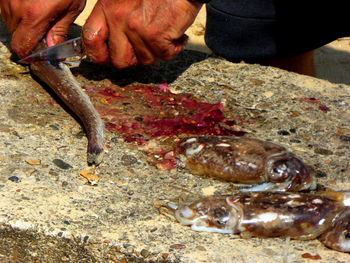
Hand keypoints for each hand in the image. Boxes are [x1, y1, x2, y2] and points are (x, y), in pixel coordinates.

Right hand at [0, 0, 85, 56]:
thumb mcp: (71, 8)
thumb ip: (59, 30)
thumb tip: (52, 48)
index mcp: (33, 16)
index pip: (21, 47)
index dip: (30, 53)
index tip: (39, 53)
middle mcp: (15, 7)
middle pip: (15, 36)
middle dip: (28, 39)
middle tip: (43, 33)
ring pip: (9, 22)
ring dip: (22, 25)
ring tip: (39, 15)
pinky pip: (6, 8)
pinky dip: (17, 11)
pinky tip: (32, 4)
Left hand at [83, 0, 201, 67]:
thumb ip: (114, 16)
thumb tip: (112, 43)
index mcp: (108, 6)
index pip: (90, 40)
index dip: (99, 55)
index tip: (110, 56)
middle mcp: (119, 18)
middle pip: (120, 61)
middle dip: (135, 58)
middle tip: (145, 47)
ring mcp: (137, 28)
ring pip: (145, 60)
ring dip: (157, 51)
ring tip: (164, 34)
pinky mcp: (156, 35)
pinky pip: (163, 56)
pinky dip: (174, 48)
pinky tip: (176, 35)